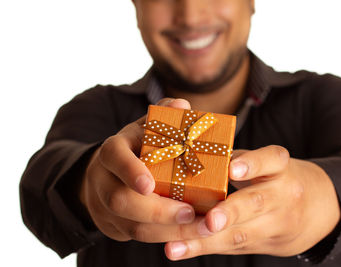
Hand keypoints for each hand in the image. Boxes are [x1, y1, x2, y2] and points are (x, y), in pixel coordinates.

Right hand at [80, 98, 205, 241]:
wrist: (108, 173)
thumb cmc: (137, 147)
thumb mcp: (146, 126)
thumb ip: (164, 114)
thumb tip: (183, 106)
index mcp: (113, 150)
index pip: (114, 157)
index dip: (130, 171)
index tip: (150, 185)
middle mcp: (103, 179)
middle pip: (120, 200)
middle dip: (157, 210)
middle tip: (190, 212)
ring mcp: (105, 206)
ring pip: (131, 225)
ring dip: (167, 230)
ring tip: (200, 228)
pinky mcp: (113, 226)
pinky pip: (138, 237)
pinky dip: (165, 237)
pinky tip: (189, 234)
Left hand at [164, 146, 340, 259]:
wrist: (319, 209)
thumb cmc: (281, 178)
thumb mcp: (269, 163)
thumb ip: (239, 160)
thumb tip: (194, 154)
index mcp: (281, 167)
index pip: (271, 160)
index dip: (252, 164)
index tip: (232, 168)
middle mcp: (283, 195)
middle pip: (256, 203)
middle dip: (230, 213)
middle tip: (209, 221)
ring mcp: (276, 223)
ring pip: (240, 234)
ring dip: (205, 241)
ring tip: (175, 247)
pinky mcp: (264, 243)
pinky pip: (232, 247)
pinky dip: (204, 247)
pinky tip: (179, 250)